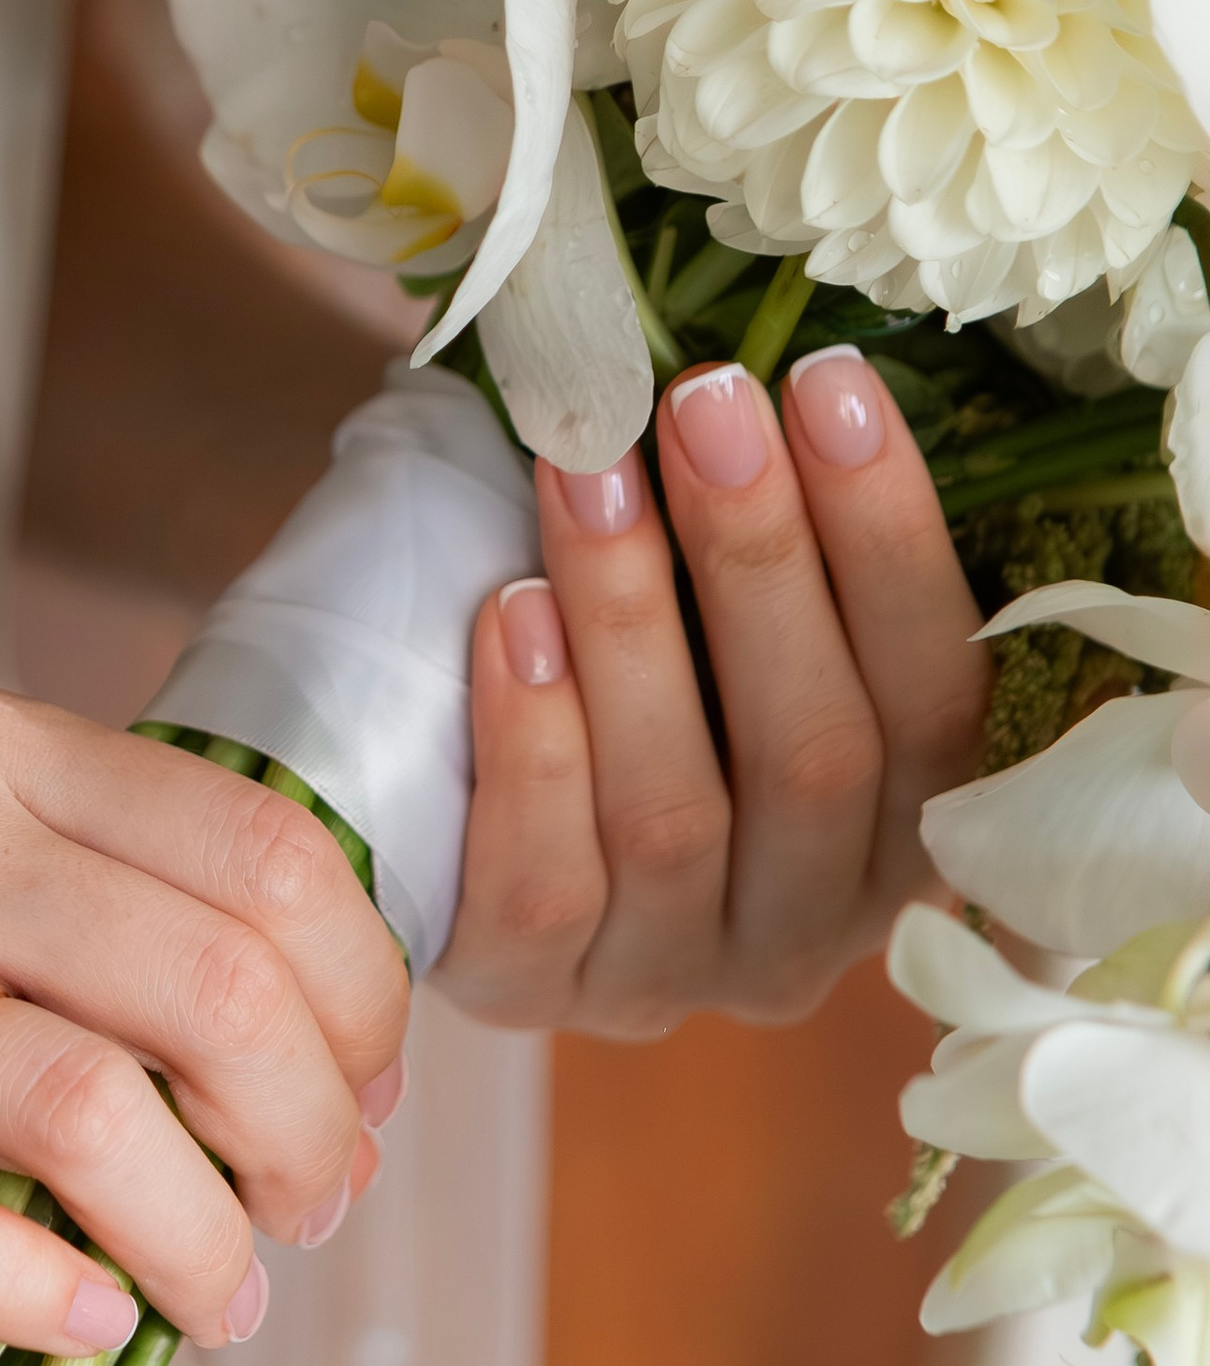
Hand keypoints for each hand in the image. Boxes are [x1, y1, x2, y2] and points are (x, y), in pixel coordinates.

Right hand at [0, 683, 410, 1359]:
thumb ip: (75, 884)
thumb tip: (301, 1038)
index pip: (268, 851)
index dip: (363, 998)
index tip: (362, 1097)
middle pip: (217, 985)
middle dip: (312, 1139)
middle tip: (301, 1219)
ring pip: (92, 1107)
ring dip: (197, 1243)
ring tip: (209, 1302)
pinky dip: (25, 1295)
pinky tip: (73, 1327)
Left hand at [439, 350, 990, 1036]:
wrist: (429, 836)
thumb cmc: (617, 690)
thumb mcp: (726, 635)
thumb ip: (776, 554)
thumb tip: (776, 373)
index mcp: (899, 839)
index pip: (936, 700)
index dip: (891, 542)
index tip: (829, 383)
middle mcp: (804, 931)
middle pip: (814, 755)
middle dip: (762, 560)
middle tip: (705, 404)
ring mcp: (669, 977)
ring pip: (675, 812)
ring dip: (632, 624)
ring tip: (586, 473)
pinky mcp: (533, 992)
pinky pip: (545, 880)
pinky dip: (533, 742)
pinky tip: (508, 617)